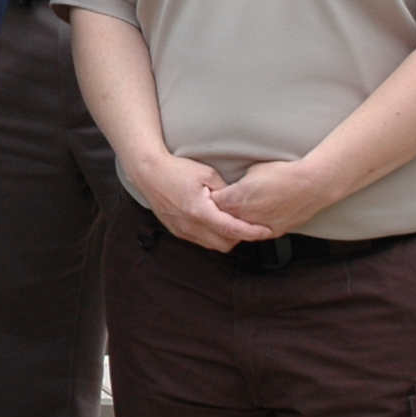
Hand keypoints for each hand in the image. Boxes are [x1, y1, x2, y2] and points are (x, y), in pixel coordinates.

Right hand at [123, 151, 273, 251]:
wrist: (149, 174)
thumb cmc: (177, 170)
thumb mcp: (207, 174)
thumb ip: (226, 191)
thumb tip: (239, 202)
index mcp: (200, 211)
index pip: (232, 229)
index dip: (252, 232)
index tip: (266, 231)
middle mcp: (191, 226)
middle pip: (225, 244)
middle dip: (240, 237)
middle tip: (249, 223)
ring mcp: (183, 231)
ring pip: (213, 246)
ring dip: (226, 238)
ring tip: (232, 222)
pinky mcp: (178, 232)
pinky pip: (201, 241)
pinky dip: (212, 236)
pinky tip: (215, 223)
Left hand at [216, 158, 338, 238]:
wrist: (310, 184)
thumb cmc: (283, 174)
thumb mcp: (253, 171)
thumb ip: (239, 185)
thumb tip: (235, 189)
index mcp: (235, 199)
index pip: (212, 203)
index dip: (213, 198)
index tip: (214, 195)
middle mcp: (244, 216)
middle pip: (223, 220)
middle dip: (222, 213)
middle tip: (225, 205)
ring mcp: (258, 226)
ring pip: (239, 230)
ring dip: (237, 222)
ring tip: (243, 211)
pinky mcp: (273, 232)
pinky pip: (257, 233)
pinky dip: (254, 227)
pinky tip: (258, 217)